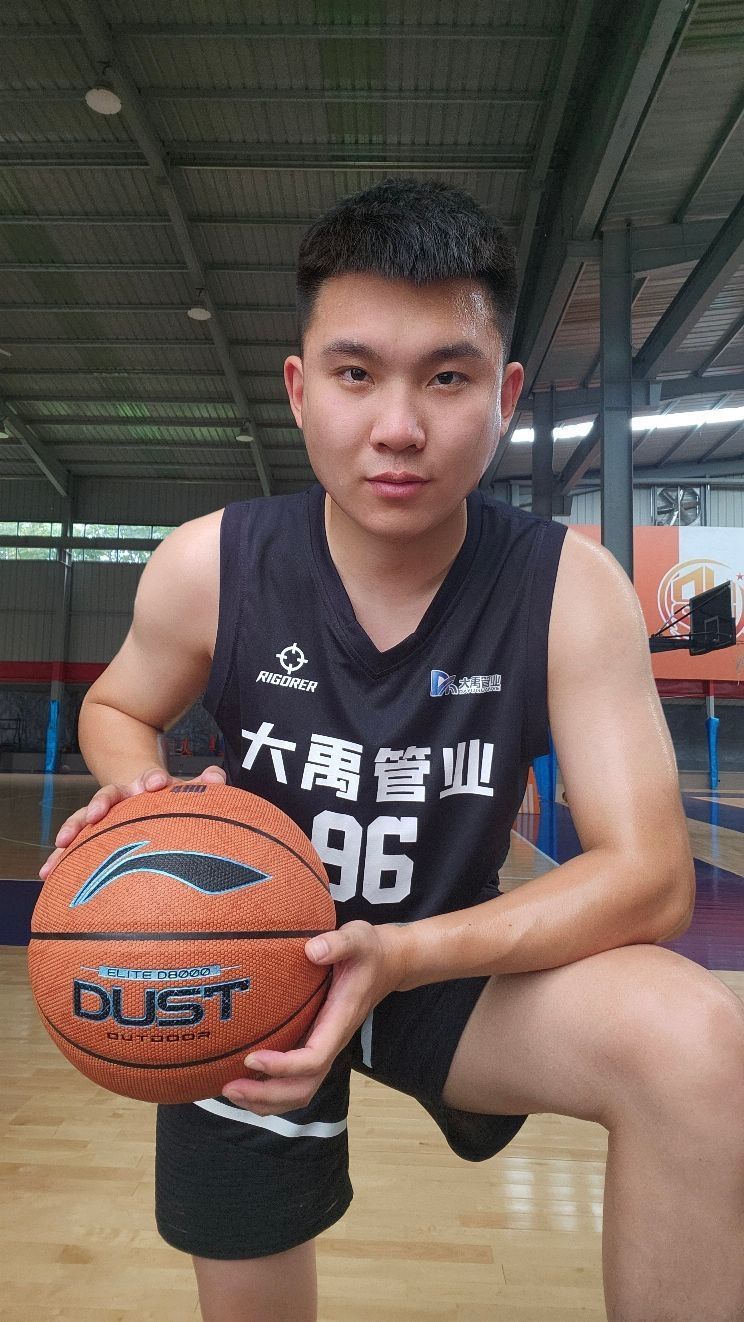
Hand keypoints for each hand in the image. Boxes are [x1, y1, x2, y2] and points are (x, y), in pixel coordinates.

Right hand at [38, 763, 226, 879]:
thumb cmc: (168, 799)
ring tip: (60, 844)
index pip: (149, 778)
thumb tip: (217, 776)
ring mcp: (103, 816)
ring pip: (84, 819)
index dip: (152, 778)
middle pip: (108, 795)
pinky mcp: (91, 836)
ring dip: (73, 829)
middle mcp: (120, 798)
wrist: (140, 790)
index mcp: (145, 786)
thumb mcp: (186, 790)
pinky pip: (73, 846)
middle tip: (99, 812)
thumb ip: (204, 783)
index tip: (157, 783)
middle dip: (103, 802)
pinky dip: (60, 857)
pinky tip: (47, 873)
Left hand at [221, 920, 406, 1115]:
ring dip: (266, 1100)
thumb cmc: (369, 951)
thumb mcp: (358, 938)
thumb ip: (338, 943)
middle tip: (230, 1087)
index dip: (283, 1066)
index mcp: (340, 1021)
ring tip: (231, 1091)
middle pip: (304, 1088)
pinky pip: (296, 1080)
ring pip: (300, 1091)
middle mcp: (332, 1042)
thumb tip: (311, 951)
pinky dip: (270, 1090)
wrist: (388, 963)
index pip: (314, 1058)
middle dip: (267, 1095)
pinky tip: (244, 1080)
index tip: (251, 1056)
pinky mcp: (316, 1044)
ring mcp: (324, 1046)